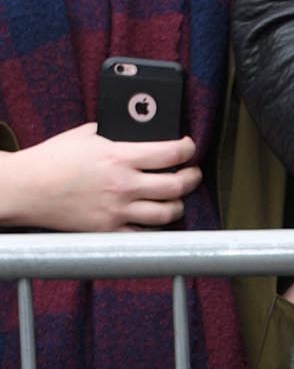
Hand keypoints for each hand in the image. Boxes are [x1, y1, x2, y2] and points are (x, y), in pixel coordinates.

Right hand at [0, 125, 199, 232]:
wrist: (26, 188)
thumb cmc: (52, 160)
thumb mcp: (86, 135)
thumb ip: (115, 135)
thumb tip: (138, 133)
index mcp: (119, 157)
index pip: (170, 154)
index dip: (188, 149)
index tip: (190, 147)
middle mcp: (123, 186)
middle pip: (177, 186)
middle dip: (191, 178)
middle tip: (192, 173)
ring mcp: (117, 211)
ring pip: (167, 213)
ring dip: (178, 205)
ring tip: (176, 198)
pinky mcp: (108, 230)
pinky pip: (144, 235)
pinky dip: (155, 228)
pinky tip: (156, 220)